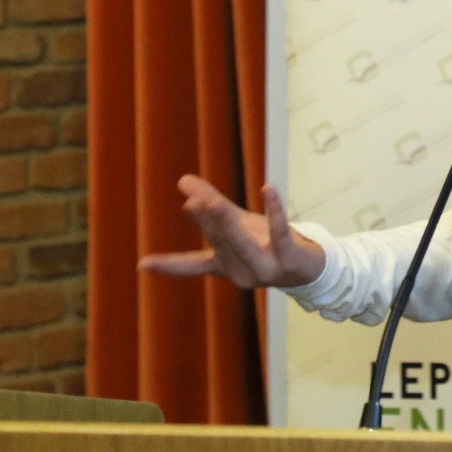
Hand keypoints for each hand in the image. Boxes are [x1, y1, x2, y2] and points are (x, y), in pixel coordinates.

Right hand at [137, 176, 327, 289]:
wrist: (309, 268)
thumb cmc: (266, 244)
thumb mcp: (238, 223)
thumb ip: (210, 205)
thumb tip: (182, 180)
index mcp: (226, 265)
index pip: (193, 265)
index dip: (169, 265)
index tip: (142, 264)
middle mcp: (243, 271)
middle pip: (221, 243)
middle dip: (206, 223)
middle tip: (191, 202)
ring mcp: (266, 267)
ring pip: (243, 243)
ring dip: (227, 223)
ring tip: (212, 201)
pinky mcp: (289, 257)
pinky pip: (280, 232)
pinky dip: (274, 210)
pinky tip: (268, 187)